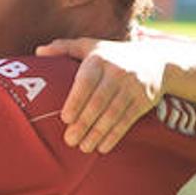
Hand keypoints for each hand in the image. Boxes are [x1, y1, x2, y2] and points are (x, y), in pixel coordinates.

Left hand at [40, 38, 167, 153]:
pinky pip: (127, 121)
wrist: (157, 60)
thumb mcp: (91, 46)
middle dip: (84, 124)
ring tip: (83, 147)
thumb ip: (64, 48)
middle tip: (69, 140)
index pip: (86, 81)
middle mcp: (118, 72)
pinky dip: (114, 136)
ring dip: (98, 133)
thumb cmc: (113, 56)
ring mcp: (133, 87)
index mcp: (99, 59)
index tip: (65, 118)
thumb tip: (38, 52)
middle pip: (99, 102)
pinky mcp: (144, 100)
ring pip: (113, 114)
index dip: (76, 101)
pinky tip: (102, 147)